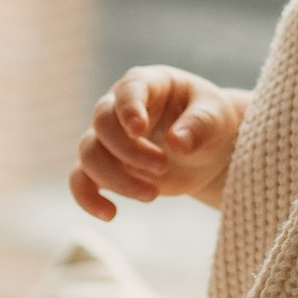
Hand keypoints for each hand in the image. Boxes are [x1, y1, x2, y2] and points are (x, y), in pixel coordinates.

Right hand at [68, 65, 247, 220]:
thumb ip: (200, 125)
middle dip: (129, 150)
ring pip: (89, 154)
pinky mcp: (105, 167)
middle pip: (103, 124)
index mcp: (148, 84)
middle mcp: (119, 107)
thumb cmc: (211, 122)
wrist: (207, 151)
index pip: (129, 90)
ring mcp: (108, 138)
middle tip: (163, 166)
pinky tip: (110, 214)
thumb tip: (179, 143)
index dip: (129, 109)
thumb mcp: (217, 117)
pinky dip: (87, 198)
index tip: (138, 130)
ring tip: (153, 194)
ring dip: (116, 178)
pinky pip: (80, 180)